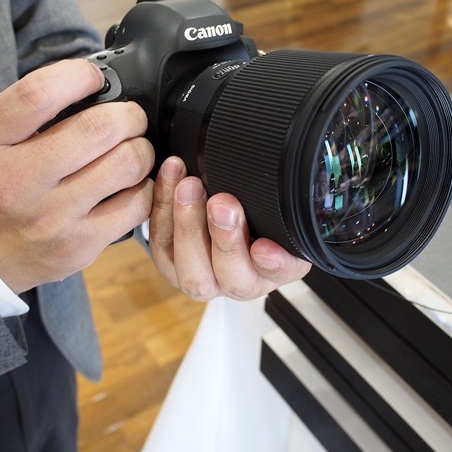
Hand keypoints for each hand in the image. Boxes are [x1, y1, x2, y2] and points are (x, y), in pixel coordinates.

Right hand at [0, 59, 153, 293]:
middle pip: (99, 128)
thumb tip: (94, 80)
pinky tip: (131, 185)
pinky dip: (145, 187)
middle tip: (129, 118)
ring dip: (141, 149)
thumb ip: (33, 109)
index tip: (92, 78)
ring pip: (128, 164)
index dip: (78, 75)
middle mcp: (20, 181)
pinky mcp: (82, 245)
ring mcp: (53, 217)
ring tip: (132, 150)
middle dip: (128, 115)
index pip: (39, 94)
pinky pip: (138, 204)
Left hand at [148, 156, 311, 300]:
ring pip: (193, 273)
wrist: (211, 197)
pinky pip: (162, 245)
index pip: (282, 273)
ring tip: (189, 188)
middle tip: (222, 204)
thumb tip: (288, 172)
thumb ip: (276, 195)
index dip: (275, 264)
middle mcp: (241, 279)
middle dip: (225, 240)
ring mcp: (204, 278)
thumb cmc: (248, 201)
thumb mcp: (270, 195)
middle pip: (233, 278)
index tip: (264, 247)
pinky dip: (163, 209)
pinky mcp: (170, 265)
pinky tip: (171, 179)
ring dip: (189, 225)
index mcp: (275, 266)